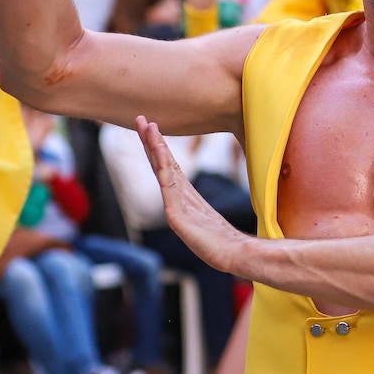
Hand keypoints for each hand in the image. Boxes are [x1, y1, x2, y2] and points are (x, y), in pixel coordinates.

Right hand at [135, 116, 247, 272]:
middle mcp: (176, 199)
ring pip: (162, 171)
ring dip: (155, 148)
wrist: (233, 255)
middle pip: (159, 164)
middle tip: (139, 118)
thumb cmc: (225, 239)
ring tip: (147, 127)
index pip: (167, 165)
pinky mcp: (177, 218)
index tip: (151, 125)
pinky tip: (160, 153)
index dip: (158, 145)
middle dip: (149, 141)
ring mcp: (175, 208)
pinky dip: (164, 168)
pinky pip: (170, 188)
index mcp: (184, 196)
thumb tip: (212, 200)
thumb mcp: (211, 217)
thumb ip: (204, 208)